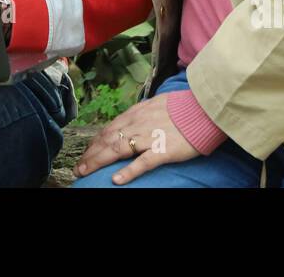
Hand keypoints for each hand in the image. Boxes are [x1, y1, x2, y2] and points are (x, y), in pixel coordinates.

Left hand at [74, 94, 200, 183]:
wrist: (205, 108)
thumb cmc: (184, 107)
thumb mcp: (157, 104)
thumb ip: (142, 113)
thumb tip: (131, 119)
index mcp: (136, 114)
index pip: (109, 129)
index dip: (94, 143)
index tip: (86, 153)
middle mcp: (138, 124)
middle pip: (107, 140)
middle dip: (90, 154)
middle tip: (79, 167)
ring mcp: (149, 137)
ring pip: (117, 150)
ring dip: (98, 161)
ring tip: (85, 172)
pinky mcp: (163, 150)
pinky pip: (142, 163)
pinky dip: (128, 171)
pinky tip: (116, 180)